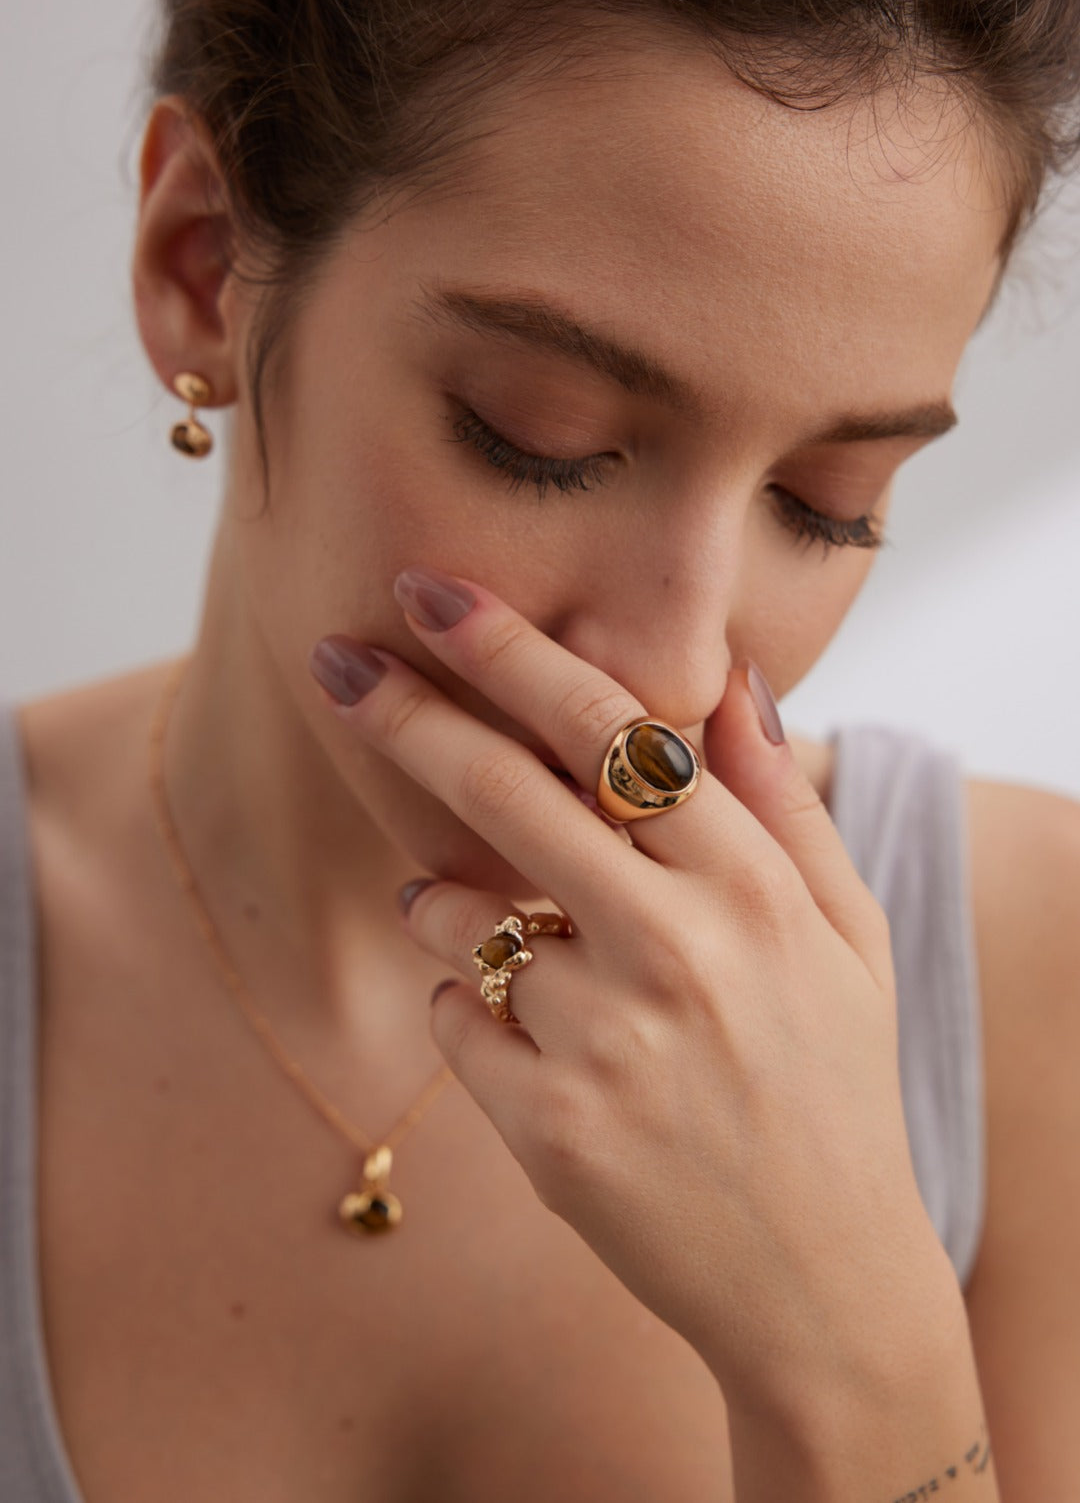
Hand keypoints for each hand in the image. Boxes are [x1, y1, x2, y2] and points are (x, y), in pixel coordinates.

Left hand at [309, 565, 962, 1420]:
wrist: (822, 1280)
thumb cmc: (834, 1082)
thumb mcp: (845, 932)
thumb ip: (781, 799)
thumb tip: (730, 677)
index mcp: (748, 884)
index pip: (610, 731)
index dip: (511, 651)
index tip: (432, 592)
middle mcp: (672, 948)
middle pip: (503, 791)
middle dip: (406, 712)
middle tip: (332, 660)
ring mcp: (603, 1041)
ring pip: (457, 917)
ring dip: (452, 904)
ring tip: (514, 937)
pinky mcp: (547, 1127)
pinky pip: (452, 1018)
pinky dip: (469, 1008)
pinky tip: (542, 1043)